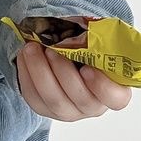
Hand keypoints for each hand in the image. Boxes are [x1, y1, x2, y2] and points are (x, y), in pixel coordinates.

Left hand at [15, 41, 132, 120]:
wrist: (61, 54)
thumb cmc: (82, 47)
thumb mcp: (92, 40)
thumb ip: (93, 38)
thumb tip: (84, 29)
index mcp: (111, 89)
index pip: (116, 98)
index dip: (103, 87)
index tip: (87, 68)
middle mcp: (92, 105)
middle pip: (81, 99)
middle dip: (63, 72)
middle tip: (51, 49)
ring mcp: (68, 111)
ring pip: (55, 101)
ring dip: (41, 72)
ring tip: (32, 48)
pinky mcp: (45, 109)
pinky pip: (34, 98)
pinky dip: (26, 75)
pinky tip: (24, 56)